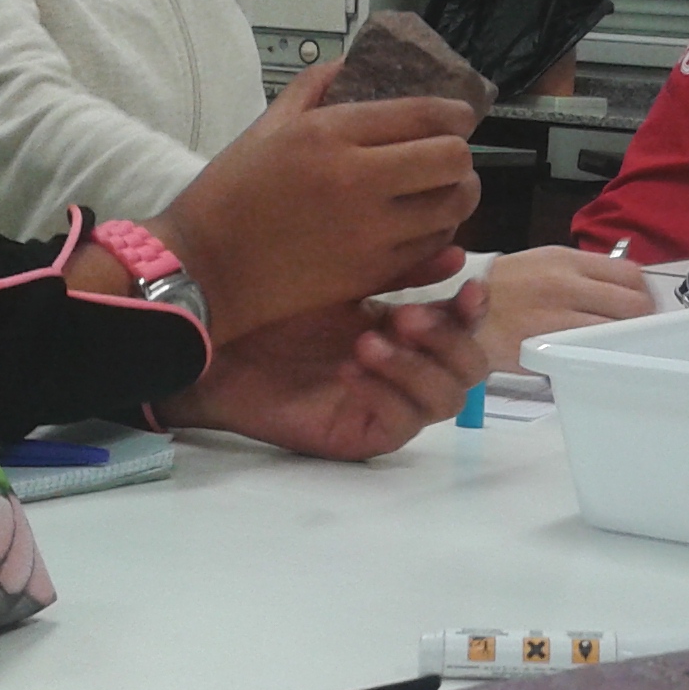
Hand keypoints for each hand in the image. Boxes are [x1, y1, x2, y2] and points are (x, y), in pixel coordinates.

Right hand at [145, 62, 480, 343]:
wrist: (206, 268)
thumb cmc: (231, 194)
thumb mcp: (266, 127)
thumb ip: (314, 88)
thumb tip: (351, 63)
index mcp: (331, 135)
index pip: (426, 115)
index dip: (457, 114)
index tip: (460, 118)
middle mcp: (359, 181)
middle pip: (454, 160)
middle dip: (459, 155)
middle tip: (447, 158)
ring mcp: (371, 233)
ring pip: (453, 208)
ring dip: (456, 196)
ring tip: (440, 193)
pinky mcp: (373, 274)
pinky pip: (433, 249)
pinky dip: (438, 235)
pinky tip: (422, 226)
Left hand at [157, 283, 489, 460]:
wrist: (214, 343)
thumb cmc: (271, 307)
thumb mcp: (341, 276)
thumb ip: (397, 268)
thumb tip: (456, 253)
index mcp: (406, 331)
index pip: (465, 327)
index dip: (474, 311)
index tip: (468, 288)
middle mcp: (406, 371)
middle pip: (469, 369)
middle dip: (447, 340)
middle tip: (404, 317)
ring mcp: (388, 406)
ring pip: (445, 401)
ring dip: (415, 368)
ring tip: (368, 344)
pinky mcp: (363, 436)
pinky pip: (401, 425)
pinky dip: (384, 394)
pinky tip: (350, 369)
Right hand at [476, 247, 654, 371]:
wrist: (458, 308)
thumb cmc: (505, 287)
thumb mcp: (544, 262)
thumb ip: (583, 273)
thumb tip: (624, 289)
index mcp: (568, 261)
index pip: (629, 274)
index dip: (644, 293)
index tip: (643, 306)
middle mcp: (567, 287)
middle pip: (632, 306)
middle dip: (642, 320)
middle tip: (638, 331)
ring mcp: (558, 320)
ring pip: (614, 333)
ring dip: (622, 341)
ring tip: (617, 346)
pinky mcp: (546, 349)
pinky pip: (587, 354)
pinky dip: (597, 356)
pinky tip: (594, 357)